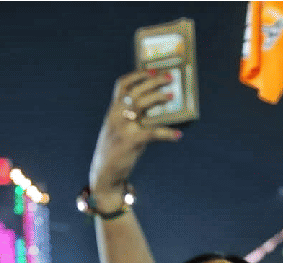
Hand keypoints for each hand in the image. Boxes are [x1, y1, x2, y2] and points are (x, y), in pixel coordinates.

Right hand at [89, 70, 180, 193]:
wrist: (104, 172)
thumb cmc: (116, 149)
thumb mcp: (120, 128)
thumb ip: (132, 117)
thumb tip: (156, 106)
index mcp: (113, 110)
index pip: (122, 84)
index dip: (138, 75)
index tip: (153, 69)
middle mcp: (115, 115)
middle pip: (134, 91)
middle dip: (153, 82)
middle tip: (169, 78)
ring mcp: (122, 127)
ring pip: (139, 105)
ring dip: (157, 98)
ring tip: (172, 96)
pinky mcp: (130, 142)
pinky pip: (151, 133)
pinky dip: (166, 134)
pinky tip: (178, 135)